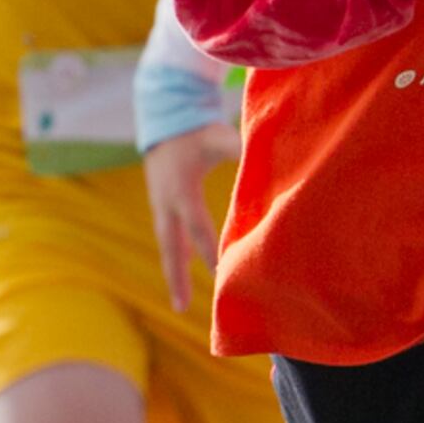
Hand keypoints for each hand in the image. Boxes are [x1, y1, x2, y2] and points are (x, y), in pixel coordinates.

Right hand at [145, 119, 241, 305]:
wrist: (164, 114)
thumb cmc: (195, 128)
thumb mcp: (216, 138)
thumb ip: (238, 150)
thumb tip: (263, 160)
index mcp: (182, 192)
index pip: (199, 230)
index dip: (211, 253)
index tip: (222, 276)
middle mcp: (166, 203)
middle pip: (172, 248)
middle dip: (177, 277)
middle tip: (180, 307)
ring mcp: (160, 203)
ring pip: (168, 243)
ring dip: (174, 268)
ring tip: (179, 297)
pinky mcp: (160, 200)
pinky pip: (169, 233)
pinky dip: (176, 251)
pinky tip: (184, 263)